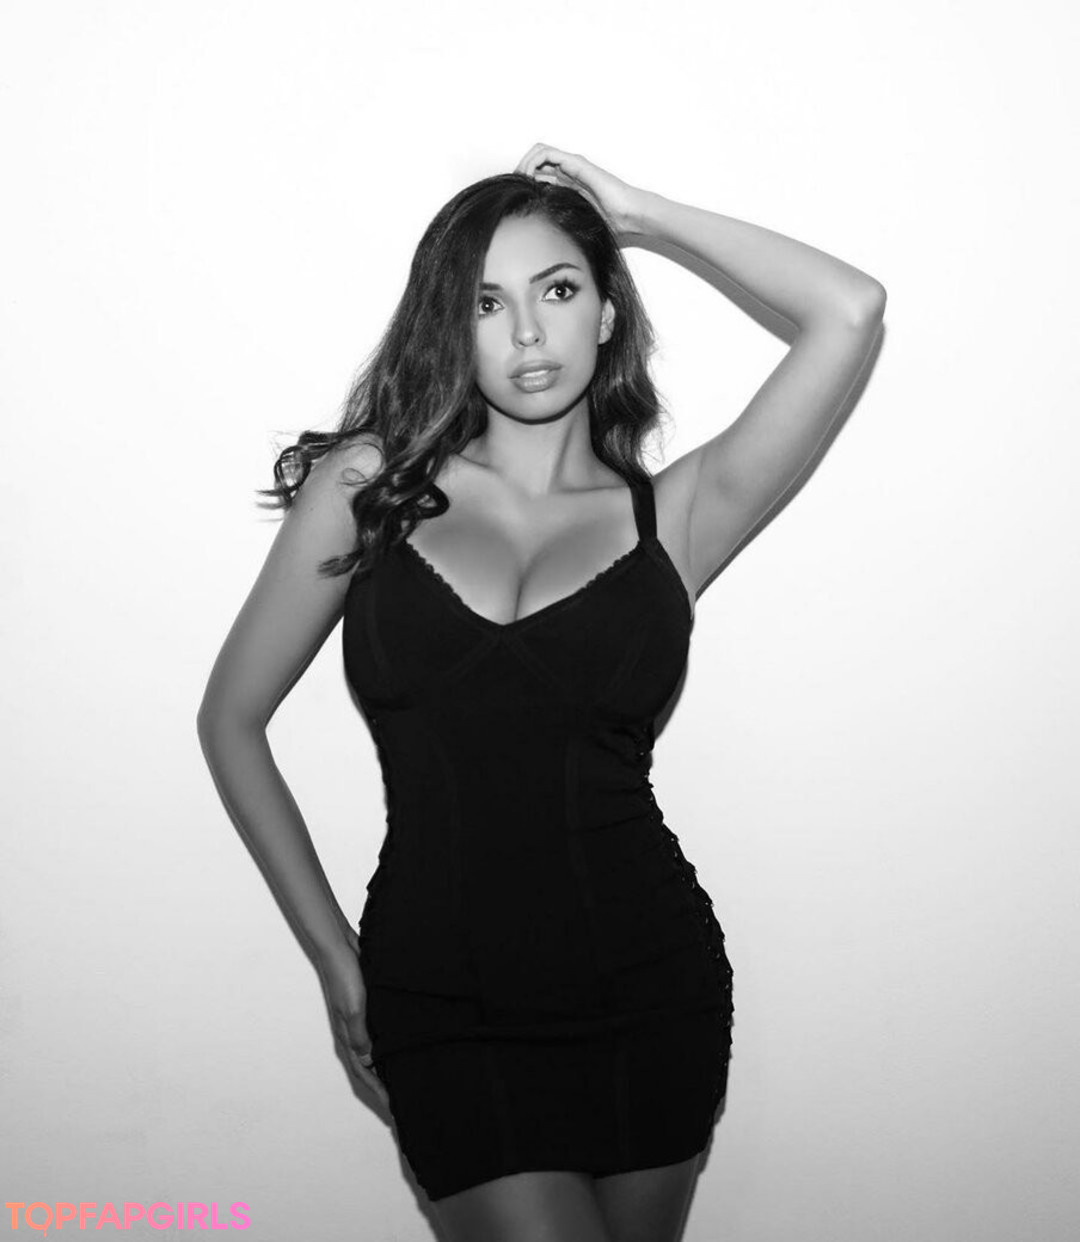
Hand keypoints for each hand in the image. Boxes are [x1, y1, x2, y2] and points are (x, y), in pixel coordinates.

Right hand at [315, 935, 389, 1109]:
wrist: (338, 947)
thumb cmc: (344, 976)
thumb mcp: (354, 1008)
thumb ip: (361, 1036)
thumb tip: (370, 1062)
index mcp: (348, 1037)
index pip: (366, 1074)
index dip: (380, 1093)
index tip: (396, 1111)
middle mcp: (352, 1033)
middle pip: (370, 1067)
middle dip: (384, 1086)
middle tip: (404, 1101)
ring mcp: (359, 1021)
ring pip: (375, 1051)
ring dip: (387, 1066)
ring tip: (406, 1078)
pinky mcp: (367, 1007)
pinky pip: (379, 1033)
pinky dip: (389, 1044)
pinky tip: (402, 1044)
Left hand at [514, 143, 651, 237]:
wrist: (629, 215)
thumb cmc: (610, 223)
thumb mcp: (575, 224)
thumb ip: (560, 223)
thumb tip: (537, 238)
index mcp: (568, 185)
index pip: (539, 175)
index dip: (524, 182)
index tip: (515, 197)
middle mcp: (569, 172)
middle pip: (536, 161)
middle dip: (521, 171)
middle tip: (513, 187)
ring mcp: (572, 165)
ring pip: (539, 152)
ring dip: (524, 163)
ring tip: (519, 180)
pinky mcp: (576, 163)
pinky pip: (547, 153)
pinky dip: (533, 161)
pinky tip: (528, 177)